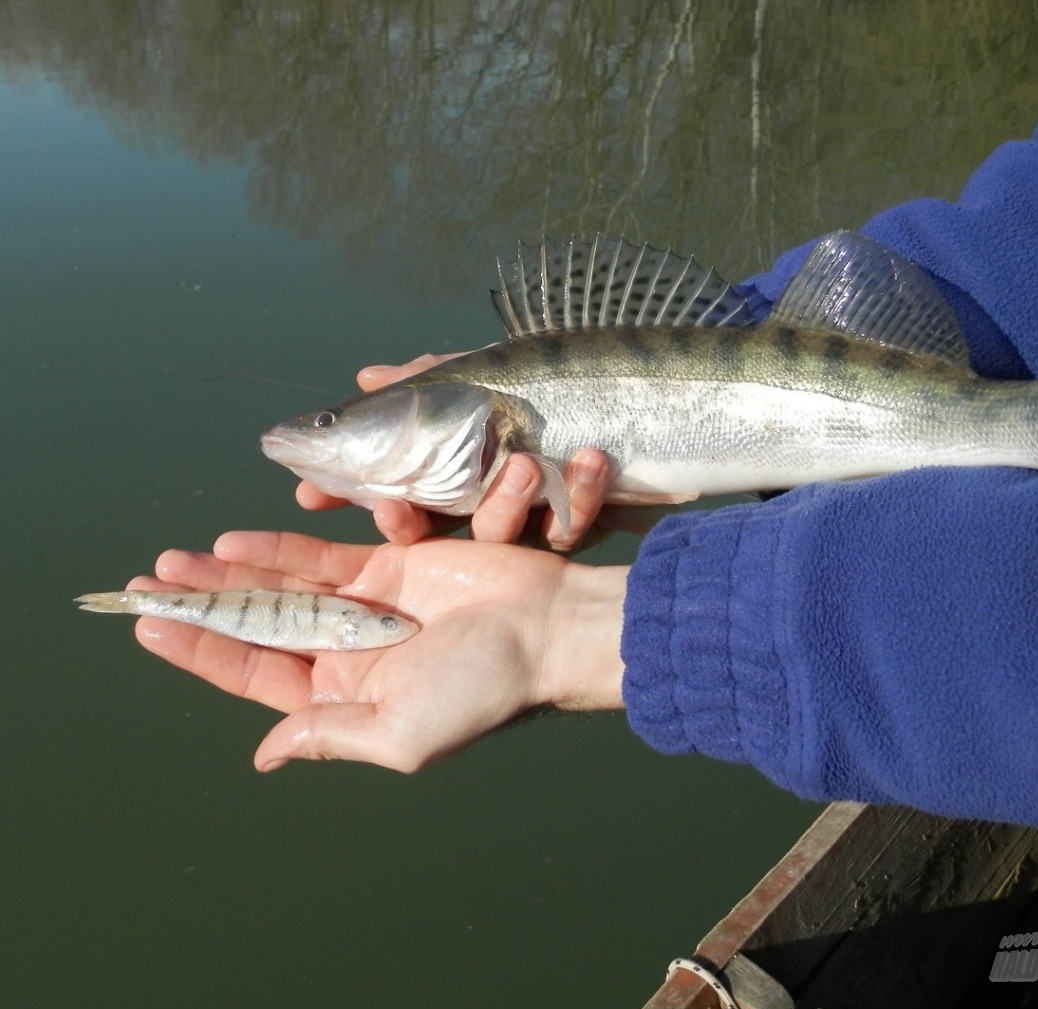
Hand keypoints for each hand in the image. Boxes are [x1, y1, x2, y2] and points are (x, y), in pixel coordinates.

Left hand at [131, 531, 626, 772]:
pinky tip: (231, 545)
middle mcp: (347, 652)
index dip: (202, 653)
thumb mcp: (401, 734)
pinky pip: (321, 558)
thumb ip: (329, 738)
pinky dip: (277, 551)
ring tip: (171, 565)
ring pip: (280, 589)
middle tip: (146, 587)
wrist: (546, 629)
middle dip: (202, 609)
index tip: (151, 628)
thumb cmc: (480, 689)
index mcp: (344, 698)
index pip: (256, 675)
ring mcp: (365, 606)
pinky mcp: (388, 566)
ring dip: (228, 577)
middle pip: (258, 628)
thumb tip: (265, 756)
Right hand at [295, 354, 611, 550]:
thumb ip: (429, 378)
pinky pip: (573, 523)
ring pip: (501, 531)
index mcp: (460, 470)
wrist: (649, 398)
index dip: (357, 493)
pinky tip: (589, 456)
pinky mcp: (582, 524)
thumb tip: (365, 376)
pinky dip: (582, 491)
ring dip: (507, 499)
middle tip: (394, 509)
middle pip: (433, 525)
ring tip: (522, 461)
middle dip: (406, 519)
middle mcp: (489, 500)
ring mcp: (534, 518)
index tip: (311, 493)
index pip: (395, 490)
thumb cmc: (558, 382)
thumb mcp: (488, 372)